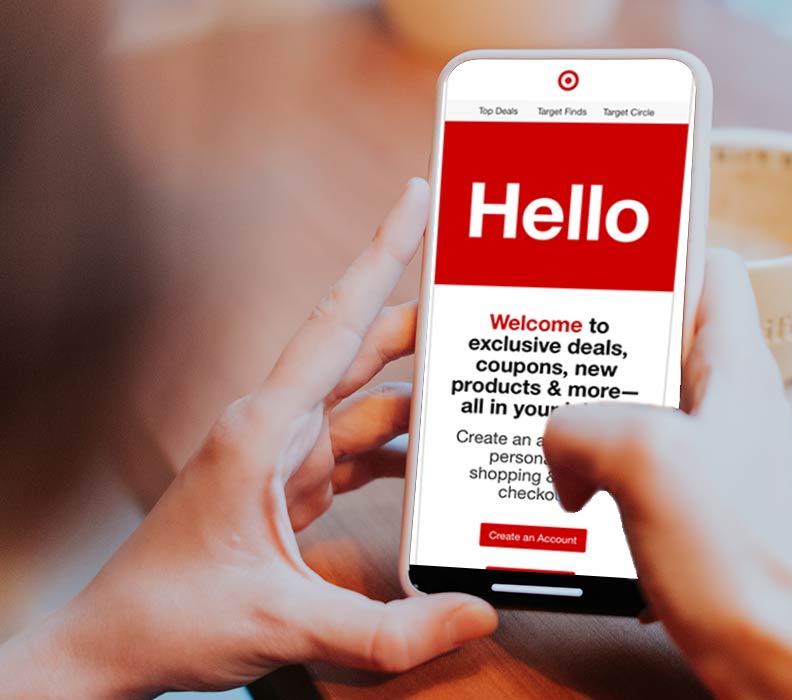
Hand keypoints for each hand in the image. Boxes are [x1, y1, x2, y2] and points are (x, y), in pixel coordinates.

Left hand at [0, 179, 496, 698]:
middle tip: (485, 295)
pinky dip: (406, 455)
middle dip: (425, 319)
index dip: (381, 255)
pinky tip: (442, 467)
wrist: (114, 647)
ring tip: (483, 387)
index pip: (337, 322)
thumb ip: (388, 630)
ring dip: (423, 398)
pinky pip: (364, 451)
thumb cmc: (170, 617)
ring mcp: (287, 456)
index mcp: (265, 428)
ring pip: (371, 404)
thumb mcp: (285, 622)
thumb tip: (477, 614)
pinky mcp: (295, 487)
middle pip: (365, 351)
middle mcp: (277, 427)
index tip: (415, 197)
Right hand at [543, 251, 791, 699]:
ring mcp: (706, 455)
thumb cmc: (743, 563)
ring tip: (534, 420)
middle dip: (593, 340)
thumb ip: (582, 424)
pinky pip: (627, 464)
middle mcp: (722, 402)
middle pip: (653, 337)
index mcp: (733, 368)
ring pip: (632, 404)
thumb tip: (558, 443)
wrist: (780, 659)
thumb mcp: (649, 461)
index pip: (707, 268)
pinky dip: (589, 470)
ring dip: (583, 413)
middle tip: (536, 339)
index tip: (595, 251)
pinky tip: (562, 493)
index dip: (656, 250)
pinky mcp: (686, 505)